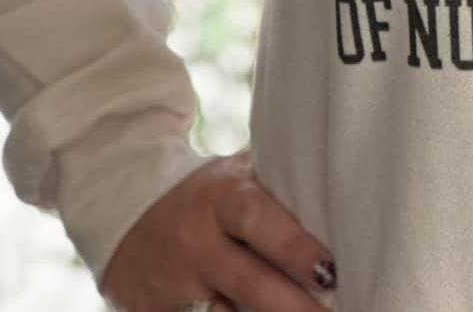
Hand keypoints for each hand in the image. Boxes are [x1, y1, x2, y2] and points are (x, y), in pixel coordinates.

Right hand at [97, 145, 336, 311]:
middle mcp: (196, 243)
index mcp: (220, 198)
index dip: (296, 248)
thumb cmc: (206, 194)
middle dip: (295, 306)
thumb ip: (276, 183)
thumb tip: (346, 183)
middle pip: (249, 282)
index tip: (332, 271)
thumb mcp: (234, 175)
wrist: (126, 210)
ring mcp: (174, 288)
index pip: (260, 222)